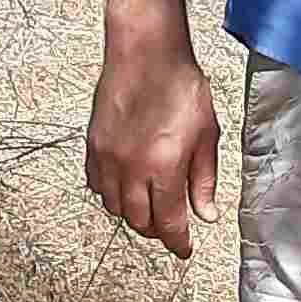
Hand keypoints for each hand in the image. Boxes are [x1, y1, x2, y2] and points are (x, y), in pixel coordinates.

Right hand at [87, 27, 219, 259]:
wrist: (146, 52)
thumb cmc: (180, 85)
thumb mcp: (206, 134)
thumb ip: (204, 179)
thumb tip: (205, 214)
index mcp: (163, 167)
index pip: (169, 222)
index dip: (178, 242)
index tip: (184, 249)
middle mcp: (131, 168)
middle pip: (139, 221)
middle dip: (157, 229)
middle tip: (171, 224)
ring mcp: (107, 158)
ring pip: (115, 207)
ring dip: (134, 213)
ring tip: (150, 204)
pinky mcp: (93, 146)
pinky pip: (97, 186)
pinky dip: (111, 194)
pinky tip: (125, 186)